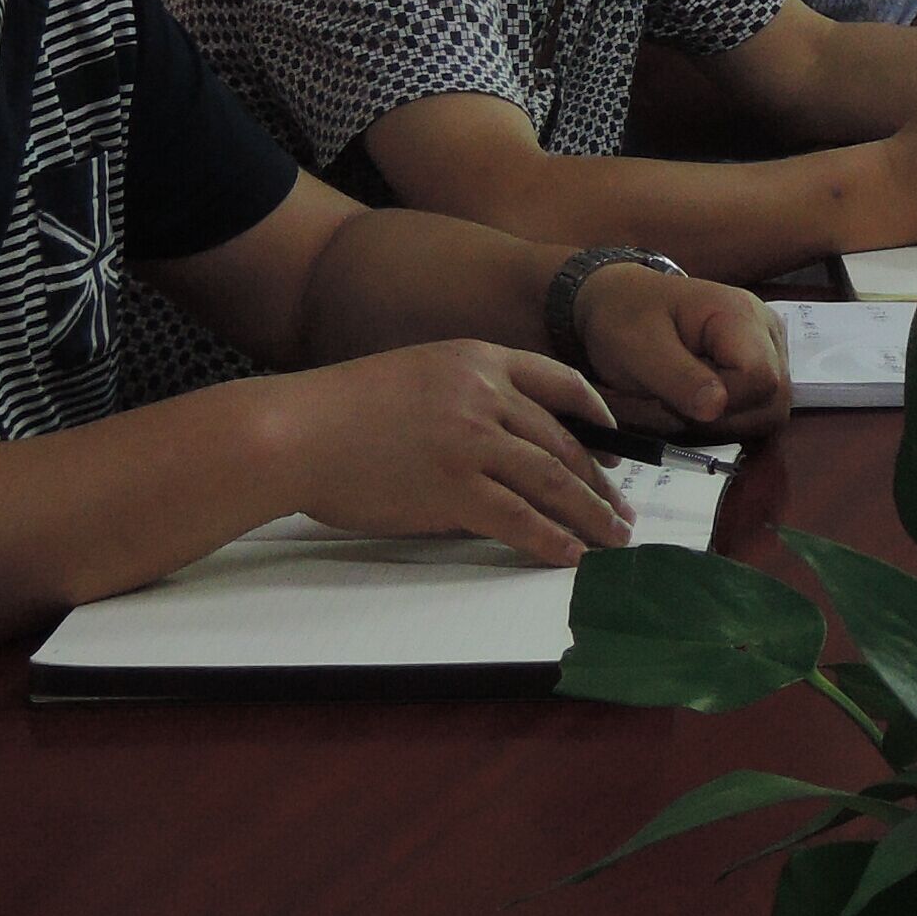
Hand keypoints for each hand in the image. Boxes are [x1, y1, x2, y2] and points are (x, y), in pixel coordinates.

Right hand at [273, 341, 630, 565]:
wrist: (294, 432)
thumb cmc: (340, 414)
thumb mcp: (416, 380)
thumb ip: (465, 403)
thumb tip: (504, 454)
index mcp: (477, 360)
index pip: (559, 382)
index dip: (595, 416)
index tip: (612, 444)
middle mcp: (485, 394)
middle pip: (564, 439)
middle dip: (602, 480)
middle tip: (622, 508)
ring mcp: (472, 440)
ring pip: (554, 480)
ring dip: (591, 514)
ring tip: (612, 538)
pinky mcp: (454, 487)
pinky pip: (519, 517)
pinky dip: (551, 540)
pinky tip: (570, 555)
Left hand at [572, 258, 793, 442]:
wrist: (618, 303)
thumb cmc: (625, 316)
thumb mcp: (638, 347)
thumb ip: (678, 377)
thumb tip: (715, 410)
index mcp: (741, 316)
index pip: (760, 379)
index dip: (721, 404)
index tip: (673, 397)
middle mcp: (766, 333)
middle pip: (769, 405)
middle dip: (713, 422)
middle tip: (664, 404)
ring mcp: (767, 354)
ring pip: (760, 419)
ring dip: (709, 427)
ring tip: (667, 403)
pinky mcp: (755, 374)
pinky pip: (748, 417)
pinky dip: (711, 424)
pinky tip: (681, 405)